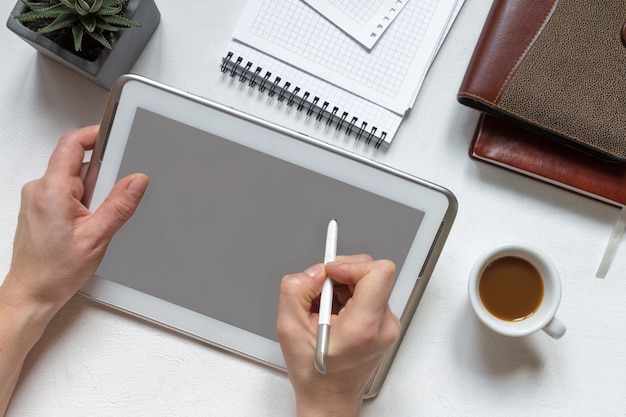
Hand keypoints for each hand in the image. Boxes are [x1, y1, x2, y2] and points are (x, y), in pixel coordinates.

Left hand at [1, 125, 148, 316]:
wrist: (33, 292)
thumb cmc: (54, 271)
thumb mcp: (97, 237)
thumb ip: (119, 205)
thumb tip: (136, 181)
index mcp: (51, 191)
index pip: (72, 143)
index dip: (95, 134)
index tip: (114, 136)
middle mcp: (39, 189)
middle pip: (77, 161)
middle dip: (100, 176)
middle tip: (109, 200)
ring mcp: (38, 198)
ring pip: (74, 178)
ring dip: (91, 191)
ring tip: (94, 219)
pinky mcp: (40, 206)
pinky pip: (66, 190)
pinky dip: (82, 200)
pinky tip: (85, 222)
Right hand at [276, 255, 400, 416]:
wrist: (330, 400)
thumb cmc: (315, 376)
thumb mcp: (289, 329)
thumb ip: (296, 291)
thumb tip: (314, 272)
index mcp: (364, 327)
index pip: (378, 273)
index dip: (350, 265)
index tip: (330, 274)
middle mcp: (383, 325)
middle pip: (371, 273)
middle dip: (341, 275)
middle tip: (320, 293)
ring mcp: (387, 325)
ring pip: (368, 281)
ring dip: (342, 286)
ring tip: (324, 309)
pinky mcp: (384, 324)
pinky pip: (368, 294)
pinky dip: (348, 296)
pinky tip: (333, 314)